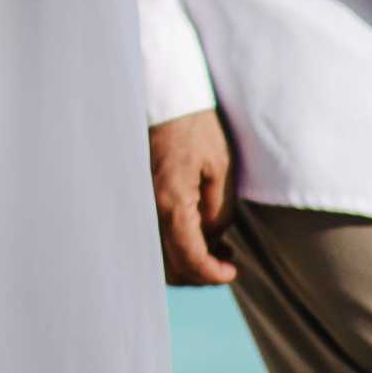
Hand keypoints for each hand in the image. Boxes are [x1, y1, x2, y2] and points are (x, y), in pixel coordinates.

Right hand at [150, 108, 236, 285]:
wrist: (163, 98)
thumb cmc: (195, 127)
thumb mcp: (221, 168)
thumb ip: (219, 211)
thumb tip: (212, 239)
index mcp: (171, 201)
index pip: (189, 258)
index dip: (212, 274)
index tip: (233, 271)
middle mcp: (148, 208)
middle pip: (169, 265)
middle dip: (200, 273)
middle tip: (227, 263)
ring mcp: (140, 204)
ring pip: (157, 255)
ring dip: (186, 262)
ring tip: (215, 248)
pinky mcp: (138, 197)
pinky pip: (152, 235)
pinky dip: (173, 246)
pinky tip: (195, 233)